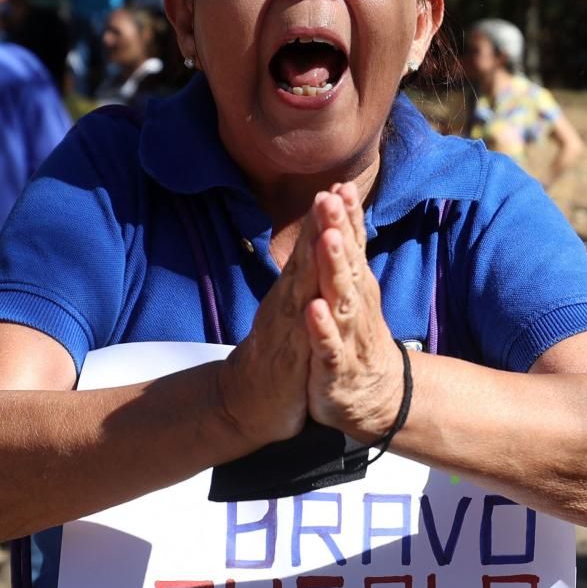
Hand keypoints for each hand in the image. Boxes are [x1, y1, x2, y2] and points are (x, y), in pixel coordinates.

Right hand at [214, 209, 319, 445]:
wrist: (247, 402)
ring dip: (312, 263)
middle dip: (318, 227)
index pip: (310, 248)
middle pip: (304, 259)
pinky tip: (313, 306)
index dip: (324, 218)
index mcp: (293, 291)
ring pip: (301, 291)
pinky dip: (308, 323)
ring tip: (325, 233)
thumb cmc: (277, 353)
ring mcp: (287, 331)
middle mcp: (288, 304)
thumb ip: (301, 277)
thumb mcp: (291, 309)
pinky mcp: (289, 362)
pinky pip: (300, 340)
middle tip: (329, 192)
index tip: (339, 185)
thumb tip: (313, 244)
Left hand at [302, 183, 405, 440]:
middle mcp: (356, 306)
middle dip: (340, 231)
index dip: (348, 217)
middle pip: (347, 264)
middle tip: (332, 199)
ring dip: (335, 270)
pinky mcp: (336, 366)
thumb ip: (350, 255)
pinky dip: (322, 328)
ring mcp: (348, 336)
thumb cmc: (356, 338)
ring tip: (328, 240)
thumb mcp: (353, 294)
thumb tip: (345, 211)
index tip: (342, 184)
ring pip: (341, 299)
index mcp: (356, 288)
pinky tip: (314, 310)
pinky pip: (328, 345)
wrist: (374, 398)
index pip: (353, 247)